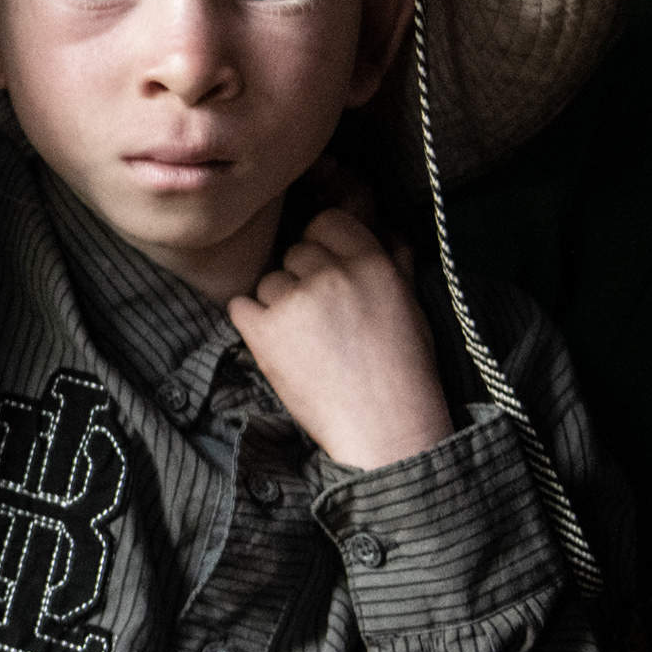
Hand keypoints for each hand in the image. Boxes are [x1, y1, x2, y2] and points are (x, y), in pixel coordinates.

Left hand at [227, 208, 454, 473]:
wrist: (384, 429)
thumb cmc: (404, 370)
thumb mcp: (410, 306)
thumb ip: (394, 262)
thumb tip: (385, 230)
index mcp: (370, 262)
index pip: (326, 223)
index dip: (325, 246)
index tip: (330, 273)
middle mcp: (331, 274)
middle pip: (294, 253)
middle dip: (302, 279)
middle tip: (322, 318)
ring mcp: (293, 301)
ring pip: (268, 282)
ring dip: (279, 305)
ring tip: (307, 342)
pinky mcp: (263, 331)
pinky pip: (240, 306)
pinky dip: (253, 323)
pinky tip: (278, 346)